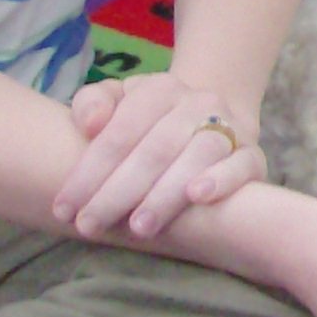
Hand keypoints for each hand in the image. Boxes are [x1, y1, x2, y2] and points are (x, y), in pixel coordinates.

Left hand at [56, 71, 265, 239]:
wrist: (213, 118)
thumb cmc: (150, 121)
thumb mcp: (118, 101)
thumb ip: (93, 103)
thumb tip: (89, 125)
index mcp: (159, 89)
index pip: (120, 131)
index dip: (88, 172)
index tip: (64, 209)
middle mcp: (197, 103)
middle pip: (154, 150)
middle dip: (118, 192)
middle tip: (91, 226)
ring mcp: (228, 127)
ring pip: (197, 157)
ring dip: (165, 194)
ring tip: (139, 227)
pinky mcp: (252, 154)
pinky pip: (243, 164)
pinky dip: (223, 179)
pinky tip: (199, 197)